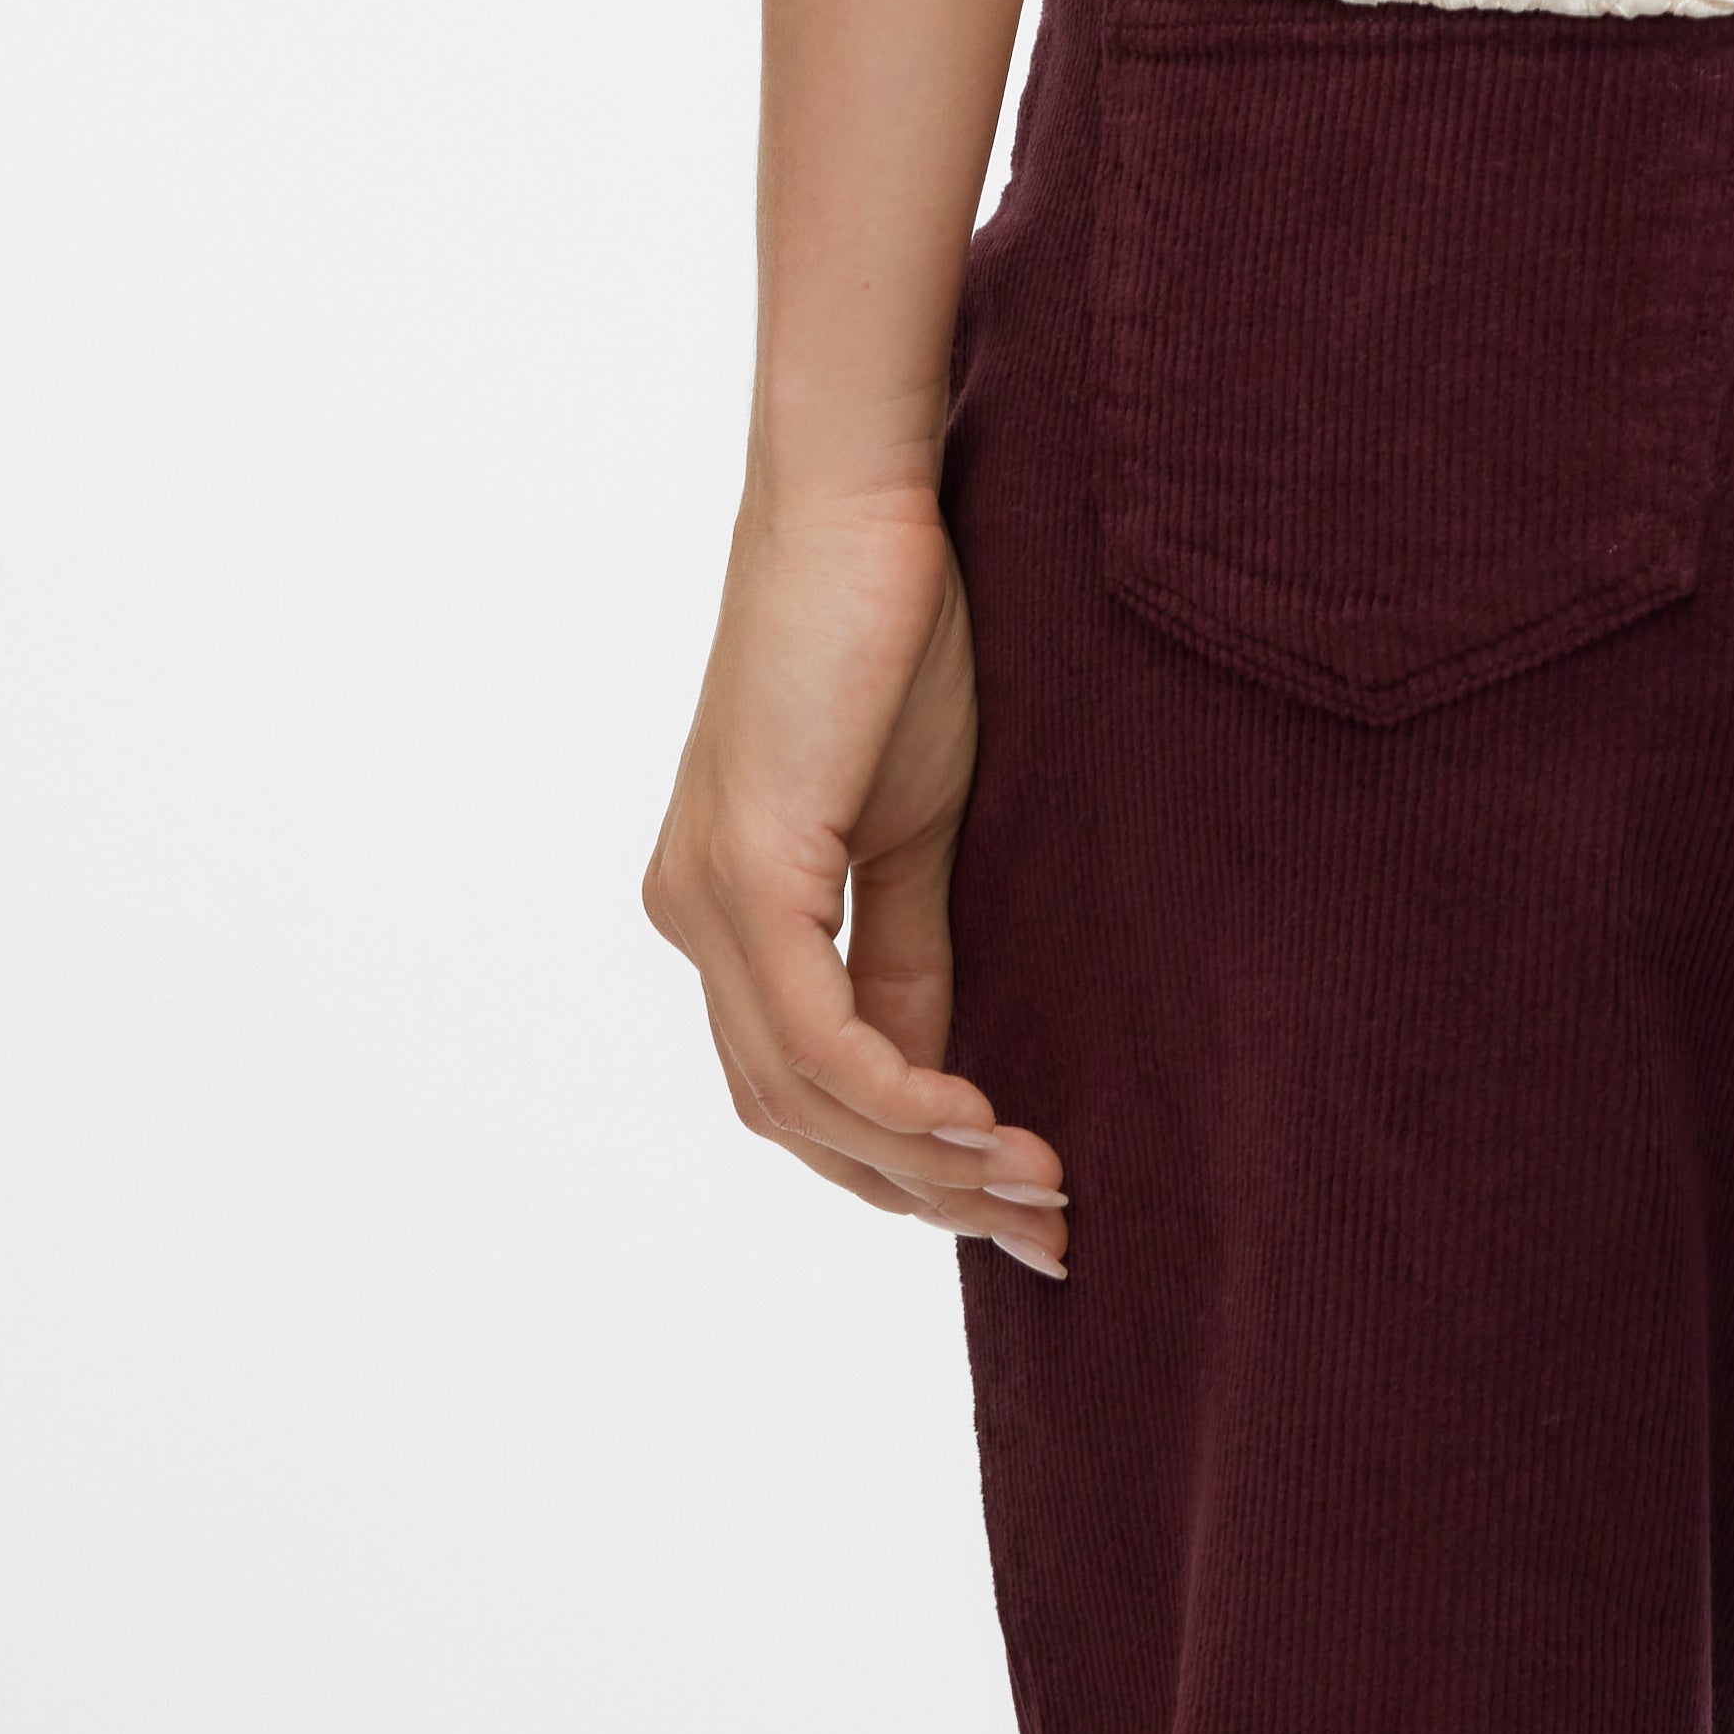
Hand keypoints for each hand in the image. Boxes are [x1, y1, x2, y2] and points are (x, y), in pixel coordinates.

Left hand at [641, 481, 1065, 1271]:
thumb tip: (936, 1077)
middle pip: (794, 1114)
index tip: (1017, 1203)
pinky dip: (894, 1094)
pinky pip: (813, 1031)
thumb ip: (909, 950)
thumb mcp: (915, 822)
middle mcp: (689, 913)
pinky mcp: (743, 869)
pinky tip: (978, 1122)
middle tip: (1044, 1230)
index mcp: (722, 901)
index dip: (901, 1162)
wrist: (861, 502)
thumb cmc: (896, 632)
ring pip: (801, 1093)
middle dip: (919, 1190)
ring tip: (1037, 1183)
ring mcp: (703, 897)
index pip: (802, 1081)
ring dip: (922, 1160)